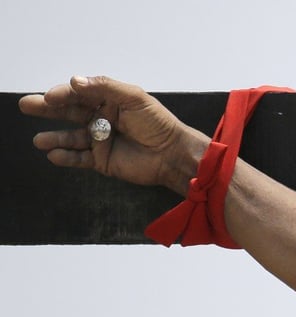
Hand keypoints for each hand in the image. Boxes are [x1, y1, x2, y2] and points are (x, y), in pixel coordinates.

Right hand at [19, 75, 206, 194]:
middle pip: (68, 112)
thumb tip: (74, 81)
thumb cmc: (158, 124)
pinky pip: (79, 158)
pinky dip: (65, 157)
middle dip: (47, 108)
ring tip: (38, 140)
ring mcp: (100, 140)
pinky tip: (53, 154)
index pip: (79, 94)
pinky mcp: (102, 160)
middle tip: (27, 105)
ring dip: (54, 137)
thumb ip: (105, 87)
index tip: (50, 96)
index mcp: (108, 100)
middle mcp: (101, 118)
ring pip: (71, 137)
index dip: (63, 94)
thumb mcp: (134, 98)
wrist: (172, 154)